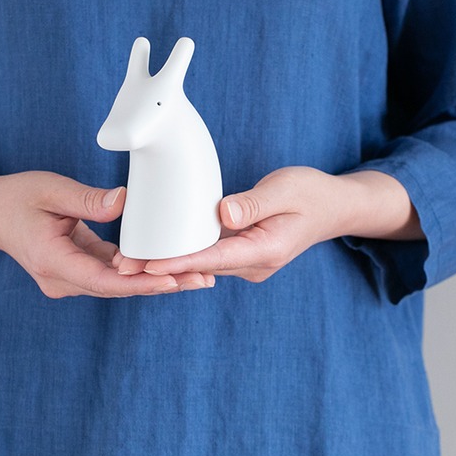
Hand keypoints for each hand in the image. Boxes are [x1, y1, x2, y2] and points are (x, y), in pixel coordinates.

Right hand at [0, 169, 213, 297]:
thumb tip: (124, 203)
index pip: (105, 280)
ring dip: (155, 280)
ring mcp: (68, 279)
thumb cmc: (16, 197)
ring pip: (118, 284)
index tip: (174, 280)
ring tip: (199, 275)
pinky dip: (139, 271)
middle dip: (161, 284)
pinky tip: (170, 265)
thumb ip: (87, 199)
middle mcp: (61, 279)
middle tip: (203, 278)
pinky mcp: (76, 271)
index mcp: (53, 262)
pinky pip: (112, 274)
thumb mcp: (50, 189)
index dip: (141, 283)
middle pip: (118, 288)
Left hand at [117, 166, 420, 283]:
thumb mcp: (286, 188)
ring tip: (128, 260)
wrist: (334, 207)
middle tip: (121, 264)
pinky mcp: (242, 253)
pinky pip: (209, 255)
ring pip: (202, 264)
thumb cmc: (311, 193)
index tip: (148, 264)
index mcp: (265, 250)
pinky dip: (183, 254)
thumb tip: (222, 214)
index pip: (213, 258)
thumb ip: (254, 202)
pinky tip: (156, 250)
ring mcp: (248, 262)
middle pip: (200, 267)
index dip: (178, 261)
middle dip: (162, 266)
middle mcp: (254, 263)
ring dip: (168, 263)